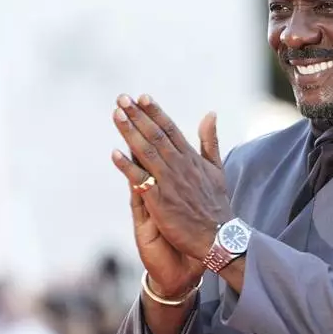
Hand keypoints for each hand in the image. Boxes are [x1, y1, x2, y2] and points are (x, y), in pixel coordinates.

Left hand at [110, 95, 228, 294]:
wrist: (218, 236)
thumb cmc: (216, 205)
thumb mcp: (217, 169)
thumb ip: (210, 141)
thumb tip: (210, 113)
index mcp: (191, 158)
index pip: (170, 129)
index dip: (155, 112)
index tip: (142, 97)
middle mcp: (179, 166)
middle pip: (155, 135)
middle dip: (138, 116)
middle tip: (122, 99)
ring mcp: (169, 183)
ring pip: (146, 152)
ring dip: (130, 132)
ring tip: (116, 115)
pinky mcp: (160, 201)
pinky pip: (140, 180)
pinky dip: (127, 166)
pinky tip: (114, 153)